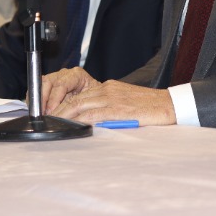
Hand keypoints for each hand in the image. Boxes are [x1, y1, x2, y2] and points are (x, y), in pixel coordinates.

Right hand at [41, 67, 96, 113]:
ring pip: (41, 84)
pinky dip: (36, 101)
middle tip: (44, 114)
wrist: (95, 98)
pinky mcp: (48, 84)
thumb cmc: (95, 98)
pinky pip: (37, 89)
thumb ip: (78, 104)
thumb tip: (66, 114)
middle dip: (43, 100)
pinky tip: (39, 111)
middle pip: (48, 82)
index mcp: (77, 75)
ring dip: (39, 101)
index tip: (51, 111)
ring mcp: (55, 77)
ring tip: (41, 114)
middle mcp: (64, 74)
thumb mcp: (90, 100)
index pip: (61, 84)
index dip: (54, 98)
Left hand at [45, 78, 176, 126]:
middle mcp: (107, 89)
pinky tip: (71, 127)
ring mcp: (112, 98)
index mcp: (109, 87)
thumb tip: (91, 123)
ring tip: (52, 126)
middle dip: (58, 111)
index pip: (79, 95)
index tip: (52, 115)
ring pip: (80, 105)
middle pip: (75, 99)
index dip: (63, 105)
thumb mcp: (126, 104)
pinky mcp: (118, 109)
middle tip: (45, 122)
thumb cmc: (150, 107)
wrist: (171, 105)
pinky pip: (93, 114)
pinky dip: (79, 121)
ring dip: (63, 116)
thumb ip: (108, 110)